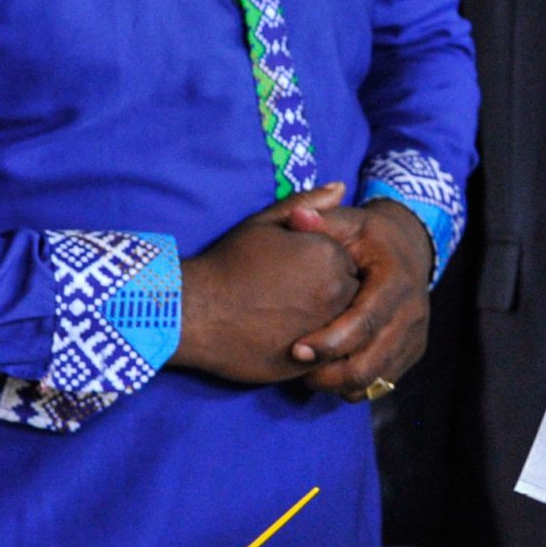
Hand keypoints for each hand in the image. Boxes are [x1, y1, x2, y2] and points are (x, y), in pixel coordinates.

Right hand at [172, 184, 363, 384]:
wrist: (192, 311)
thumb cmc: (227, 263)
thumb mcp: (265, 224)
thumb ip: (307, 205)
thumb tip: (341, 187)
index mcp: (329, 255)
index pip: (351, 261)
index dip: (327, 266)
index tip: (299, 270)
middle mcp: (335, 291)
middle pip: (353, 294)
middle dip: (333, 294)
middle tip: (293, 295)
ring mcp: (324, 328)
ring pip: (343, 325)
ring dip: (327, 321)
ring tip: (288, 315)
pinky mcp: (308, 359)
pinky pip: (326, 353)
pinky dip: (316, 346)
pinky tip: (286, 335)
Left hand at [281, 198, 433, 401]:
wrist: (408, 248)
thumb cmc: (367, 236)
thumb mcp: (346, 221)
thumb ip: (319, 220)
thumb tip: (296, 219)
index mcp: (397, 280)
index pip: (366, 321)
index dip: (331, 341)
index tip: (295, 350)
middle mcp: (413, 313)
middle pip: (370, 362)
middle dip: (329, 373)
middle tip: (294, 366)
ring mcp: (415, 336)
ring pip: (374, 380)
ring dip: (337, 383)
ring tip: (306, 372)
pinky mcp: (411, 352)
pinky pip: (379, 384)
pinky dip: (351, 385)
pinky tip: (328, 371)